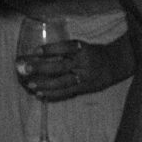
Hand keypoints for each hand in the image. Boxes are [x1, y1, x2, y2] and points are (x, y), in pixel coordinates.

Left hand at [13, 37, 133, 101]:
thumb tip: (39, 54)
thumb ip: (67, 51)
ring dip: (45, 84)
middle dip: (42, 67)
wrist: (115, 65)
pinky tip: (41, 94)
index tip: (35, 50)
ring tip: (30, 84)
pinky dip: (53, 94)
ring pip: (63, 82)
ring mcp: (84, 77)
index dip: (51, 49)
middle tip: (27, 67)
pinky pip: (67, 92)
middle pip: (61, 66)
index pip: (66, 47)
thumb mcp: (83, 47)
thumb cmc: (94, 53)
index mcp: (84, 49)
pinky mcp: (84, 88)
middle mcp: (84, 63)